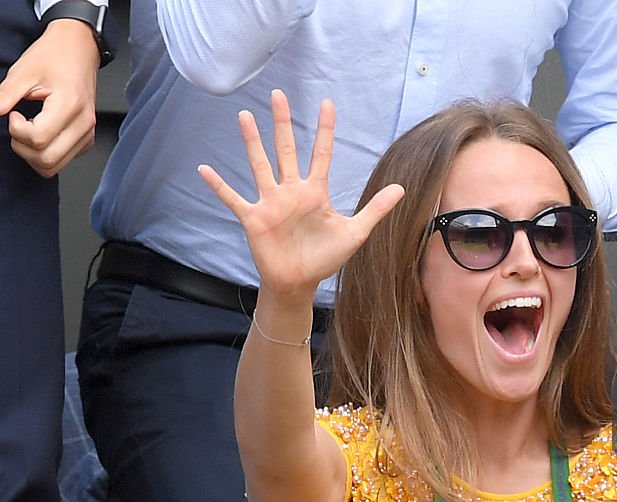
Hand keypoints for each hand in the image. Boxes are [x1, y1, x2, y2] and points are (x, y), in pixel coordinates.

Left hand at [0, 20, 99, 176]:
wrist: (79, 48)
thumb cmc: (55, 56)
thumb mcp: (22, 72)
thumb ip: (3, 96)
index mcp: (70, 105)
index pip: (39, 139)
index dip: (17, 130)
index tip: (14, 113)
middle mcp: (83, 124)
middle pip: (47, 160)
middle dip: (23, 147)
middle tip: (18, 125)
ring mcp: (87, 133)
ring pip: (55, 165)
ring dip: (33, 155)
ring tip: (28, 131)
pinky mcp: (87, 138)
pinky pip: (63, 160)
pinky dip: (46, 153)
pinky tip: (41, 133)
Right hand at [199, 90, 404, 303]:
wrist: (299, 283)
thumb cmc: (324, 258)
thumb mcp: (355, 232)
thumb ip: (376, 209)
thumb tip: (402, 188)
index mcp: (315, 192)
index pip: (321, 153)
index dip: (324, 129)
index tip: (327, 103)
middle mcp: (291, 191)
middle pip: (286, 149)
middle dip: (282, 122)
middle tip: (278, 94)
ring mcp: (271, 202)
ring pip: (260, 164)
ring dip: (251, 142)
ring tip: (243, 115)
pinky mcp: (254, 218)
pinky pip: (233, 198)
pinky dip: (218, 186)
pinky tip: (204, 169)